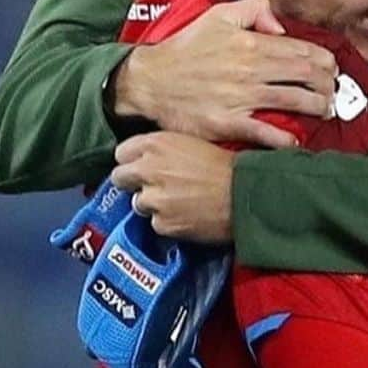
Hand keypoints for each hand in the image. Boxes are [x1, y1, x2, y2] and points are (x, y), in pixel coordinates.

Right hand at [111, 0, 336, 146]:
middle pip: (306, 76)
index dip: (326, 61)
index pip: (302, 51)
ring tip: (325, 111)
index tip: (333, 68)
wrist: (150, 81)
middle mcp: (251, 70)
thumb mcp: (218, 16)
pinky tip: (295, 142)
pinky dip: (284, 140)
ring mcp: (241, 98)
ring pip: (294, 102)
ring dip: (317, 107)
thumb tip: (281, 26)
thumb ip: (254, 10)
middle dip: (329, 84)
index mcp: (251, 44)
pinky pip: (264, 133)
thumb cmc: (186, 49)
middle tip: (335, 91)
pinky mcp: (228, 123)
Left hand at [112, 133, 234, 242]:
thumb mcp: (193, 144)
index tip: (143, 168)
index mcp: (156, 144)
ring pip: (139, 204)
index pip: (122, 153)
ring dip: (154, 205)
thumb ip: (164, 152)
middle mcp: (149, 168)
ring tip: (180, 203)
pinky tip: (189, 216)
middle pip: (120, 177)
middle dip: (134, 184)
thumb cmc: (228, 166)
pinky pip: (156, 224)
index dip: (133, 162)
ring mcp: (154, 198)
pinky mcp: (163, 223)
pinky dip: (169, 223)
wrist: (247, 193)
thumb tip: (148, 162)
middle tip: (155, 188)